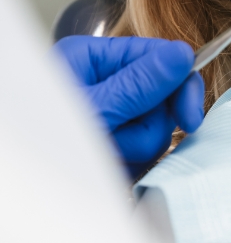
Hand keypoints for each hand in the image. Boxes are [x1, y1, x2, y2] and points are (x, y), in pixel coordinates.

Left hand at [55, 36, 204, 177]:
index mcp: (94, 58)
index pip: (158, 55)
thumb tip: (182, 54)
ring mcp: (113, 113)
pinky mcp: (116, 140)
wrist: (29, 188)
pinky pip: (147, 148)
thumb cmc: (41, 144)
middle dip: (149, 123)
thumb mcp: (93, 111)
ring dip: (137, 146)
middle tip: (134, 143)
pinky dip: (133, 161)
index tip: (189, 114)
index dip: (180, 82)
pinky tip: (111, 164)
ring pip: (157, 124)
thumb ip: (139, 83)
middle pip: (162, 93)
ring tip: (106, 154)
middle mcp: (106, 82)